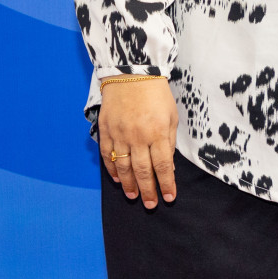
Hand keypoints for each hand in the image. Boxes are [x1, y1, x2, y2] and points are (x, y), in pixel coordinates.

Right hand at [99, 78, 178, 208]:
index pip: (163, 166)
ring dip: (129, 185)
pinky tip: (118, 179)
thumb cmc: (156, 94)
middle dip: (148, 191)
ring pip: (123, 167)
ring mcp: (120, 134)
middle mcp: (138, 136)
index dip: (166, 184)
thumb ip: (169, 142)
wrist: (131, 73)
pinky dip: (112, 169)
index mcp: (158, 132)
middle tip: (150, 205)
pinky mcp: (106, 130)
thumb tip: (167, 166)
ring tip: (134, 197)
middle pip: (143, 171)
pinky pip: (107, 155)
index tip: (169, 197)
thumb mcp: (171, 116)